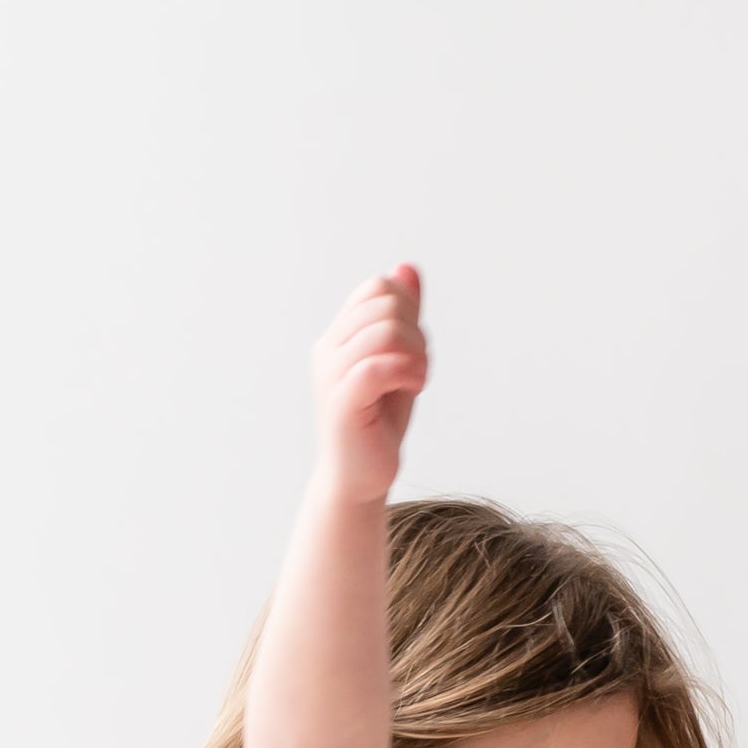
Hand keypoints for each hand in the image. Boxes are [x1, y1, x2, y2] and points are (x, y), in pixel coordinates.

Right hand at [311, 262, 426, 504]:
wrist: (361, 479)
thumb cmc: (378, 424)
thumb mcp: (398, 361)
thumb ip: (402, 317)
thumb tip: (406, 268)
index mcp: (339, 335)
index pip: (378, 288)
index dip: (408, 309)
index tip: (413, 349)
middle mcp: (329, 349)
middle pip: (385, 303)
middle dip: (415, 331)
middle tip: (418, 369)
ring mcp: (331, 374)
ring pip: (385, 331)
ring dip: (416, 354)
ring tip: (416, 380)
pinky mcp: (342, 402)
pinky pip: (380, 365)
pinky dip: (408, 372)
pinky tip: (413, 388)